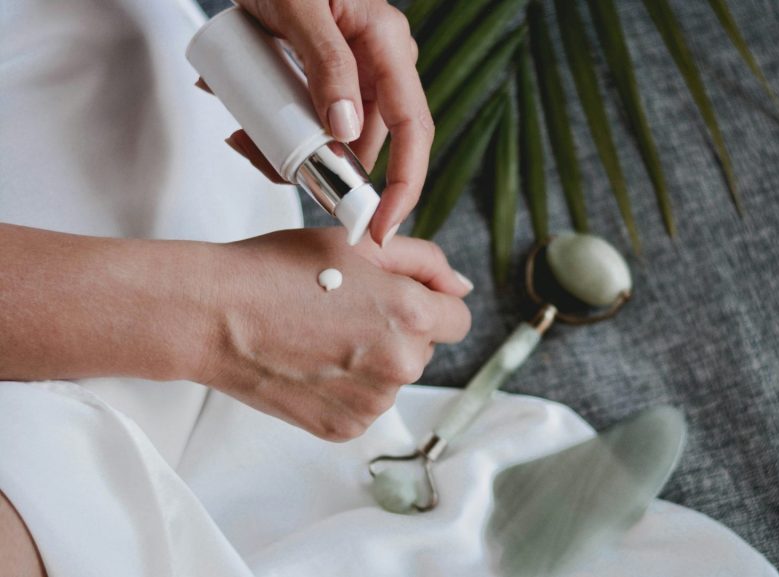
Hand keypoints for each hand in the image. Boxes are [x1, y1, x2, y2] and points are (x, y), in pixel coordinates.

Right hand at [197, 228, 471, 440]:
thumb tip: (460, 287)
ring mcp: (372, 403)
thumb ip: (423, 261)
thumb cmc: (277, 270)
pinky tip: (309, 362)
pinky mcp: (343, 427)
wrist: (213, 315)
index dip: (429, 301)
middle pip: (423, 348)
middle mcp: (401, 366)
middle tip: (341, 308)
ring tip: (317, 334)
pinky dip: (344, 387)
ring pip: (391, 377)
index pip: (457, 318)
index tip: (396, 296)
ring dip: (370, 359)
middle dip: (396, 328)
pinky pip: (362, 403)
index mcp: (412, 316)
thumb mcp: (357, 244)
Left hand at [214, 0, 429, 246]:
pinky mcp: (328, 76)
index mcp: (389, 46)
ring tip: (245, 139)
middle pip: (373, 142)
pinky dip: (283, 133)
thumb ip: (327, 64)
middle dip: (331, 171)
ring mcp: (356, 71)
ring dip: (296, 152)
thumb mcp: (299, 9)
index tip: (381, 228)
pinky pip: (315, 119)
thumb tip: (347, 134)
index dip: (405, 186)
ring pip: (338, 137)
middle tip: (285, 180)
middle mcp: (381, 63)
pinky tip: (246, 125)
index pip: (415, 130)